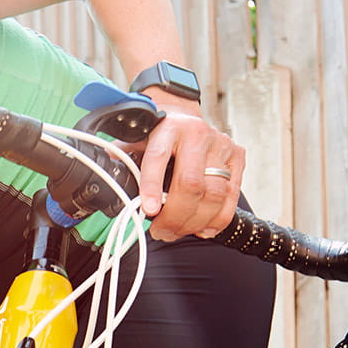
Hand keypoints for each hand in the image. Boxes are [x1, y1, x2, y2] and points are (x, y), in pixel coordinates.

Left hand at [136, 103, 244, 240]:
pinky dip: (217, 219)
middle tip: (161, 231)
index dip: (153, 186)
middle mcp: (197, 133)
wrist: (184, 116)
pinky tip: (202, 228)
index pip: (159, 157)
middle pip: (191, 184)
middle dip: (175, 216)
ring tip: (177, 231)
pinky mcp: (237, 157)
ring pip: (214, 194)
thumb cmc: (158, 134)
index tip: (149, 210)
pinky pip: (231, 196)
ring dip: (194, 222)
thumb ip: (124, 156)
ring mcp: (221, 145)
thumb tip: (110, 176)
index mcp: (168, 127)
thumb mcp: (138, 138)